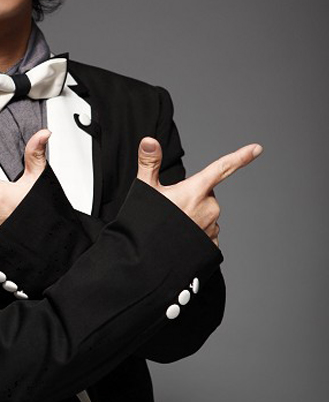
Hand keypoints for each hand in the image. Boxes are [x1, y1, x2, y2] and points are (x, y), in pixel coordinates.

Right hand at [136, 137, 262, 245]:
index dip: (240, 157)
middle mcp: (209, 207)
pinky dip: (197, 233)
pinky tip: (182, 239)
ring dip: (194, 216)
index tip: (256, 149)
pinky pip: (208, 232)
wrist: (148, 260)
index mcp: (195, 191)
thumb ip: (149, 163)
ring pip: (207, 214)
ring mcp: (212, 227)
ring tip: (174, 226)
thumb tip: (150, 140)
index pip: (222, 168)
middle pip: (207, 194)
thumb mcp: (145, 190)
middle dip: (193, 197)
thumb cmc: (146, 225)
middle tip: (171, 208)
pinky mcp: (212, 245)